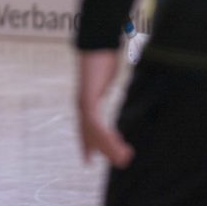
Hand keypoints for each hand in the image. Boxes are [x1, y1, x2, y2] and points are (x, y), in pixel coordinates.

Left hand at [76, 49, 133, 166]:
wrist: (97, 43)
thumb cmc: (102, 57)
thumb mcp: (106, 77)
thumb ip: (106, 85)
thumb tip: (110, 84)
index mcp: (86, 100)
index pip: (85, 127)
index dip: (86, 143)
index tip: (88, 159)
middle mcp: (82, 104)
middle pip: (90, 134)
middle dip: (102, 150)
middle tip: (118, 162)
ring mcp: (83, 103)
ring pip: (94, 133)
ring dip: (109, 147)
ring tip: (124, 158)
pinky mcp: (88, 99)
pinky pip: (96, 124)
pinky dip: (106, 135)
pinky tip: (116, 144)